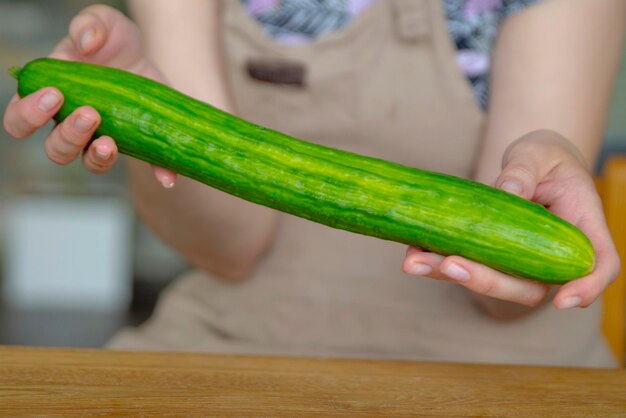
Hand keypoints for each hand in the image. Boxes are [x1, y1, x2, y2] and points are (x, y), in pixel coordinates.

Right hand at [3, 4, 175, 186]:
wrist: (145, 56)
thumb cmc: (111, 42)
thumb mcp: (102, 23)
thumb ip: (90, 25)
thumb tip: (87, 43)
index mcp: (50, 98)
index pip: (20, 119)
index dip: (28, 115)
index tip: (54, 96)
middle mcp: (71, 125)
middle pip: (56, 149)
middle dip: (68, 136)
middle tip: (90, 114)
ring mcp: (102, 139)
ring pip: (89, 163)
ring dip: (98, 158)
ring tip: (111, 142)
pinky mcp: (134, 144)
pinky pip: (144, 165)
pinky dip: (156, 172)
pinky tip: (166, 176)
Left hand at [403, 130, 619, 311]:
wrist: (526, 165)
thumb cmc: (543, 157)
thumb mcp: (538, 152)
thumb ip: (524, 170)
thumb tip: (507, 191)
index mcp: (580, 229)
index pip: (597, 266)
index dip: (586, 287)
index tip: (564, 300)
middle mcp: (551, 255)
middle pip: (532, 286)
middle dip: (488, 282)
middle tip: (450, 265)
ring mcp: (521, 262)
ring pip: (493, 281)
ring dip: (450, 275)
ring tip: (413, 262)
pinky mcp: (492, 258)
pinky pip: (468, 264)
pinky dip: (437, 259)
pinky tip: (413, 251)